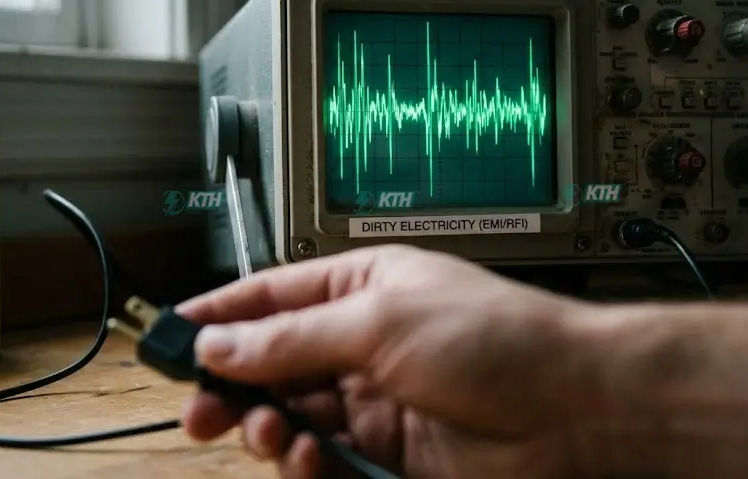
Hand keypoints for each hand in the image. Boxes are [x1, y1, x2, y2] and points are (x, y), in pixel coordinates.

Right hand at [176, 245, 600, 477]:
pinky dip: (308, 464)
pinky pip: (326, 461)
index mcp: (363, 286)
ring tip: (269, 432)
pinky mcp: (390, 453)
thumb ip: (293, 338)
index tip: (171, 337)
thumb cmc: (499, 339)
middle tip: (201, 409)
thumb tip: (222, 342)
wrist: (575, 409)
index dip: (220, 315)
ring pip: (294, 417)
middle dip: (232, 385)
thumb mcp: (379, 322)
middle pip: (274, 363)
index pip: (272, 297)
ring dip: (268, 428)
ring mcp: (376, 399)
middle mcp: (364, 340)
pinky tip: (312, 459)